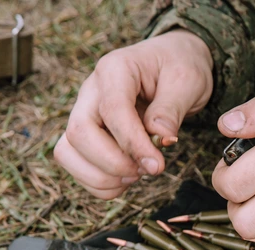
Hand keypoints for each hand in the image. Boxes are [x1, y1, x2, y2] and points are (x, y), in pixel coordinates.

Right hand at [54, 30, 213, 198]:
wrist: (172, 62)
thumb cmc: (178, 67)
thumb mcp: (186, 81)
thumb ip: (171, 110)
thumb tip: (161, 139)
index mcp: (115, 69)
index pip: (112, 110)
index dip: (132, 144)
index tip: (157, 165)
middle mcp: (91, 91)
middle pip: (79, 133)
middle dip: (113, 163)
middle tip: (148, 170)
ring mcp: (85, 113)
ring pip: (68, 152)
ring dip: (102, 176)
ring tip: (138, 174)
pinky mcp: (87, 135)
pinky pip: (76, 165)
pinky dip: (101, 183)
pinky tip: (128, 177)